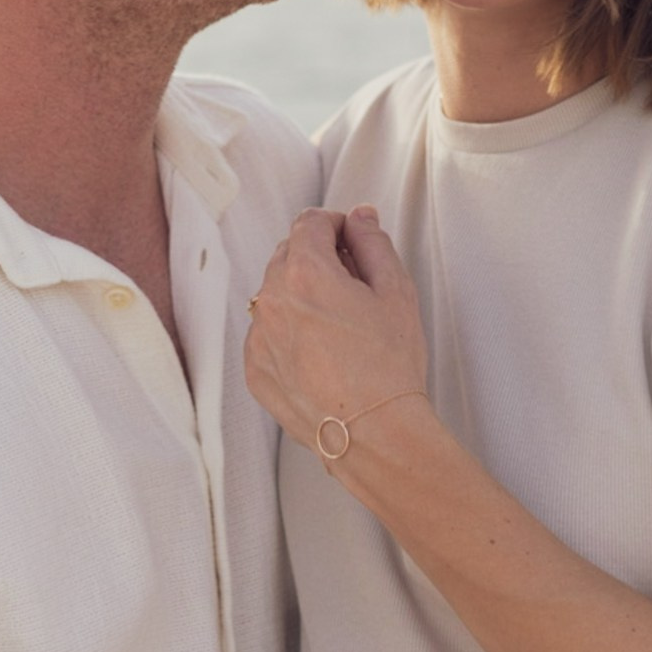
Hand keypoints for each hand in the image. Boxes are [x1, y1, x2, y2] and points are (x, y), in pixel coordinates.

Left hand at [245, 207, 428, 454]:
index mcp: (305, 272)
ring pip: (275, 296)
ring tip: (340, 324)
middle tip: (353, 282)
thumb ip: (373, 243)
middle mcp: (271, 301)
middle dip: (318, 258)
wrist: (374, 433)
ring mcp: (259, 338)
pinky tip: (322, 352)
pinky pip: (267, 334)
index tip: (352, 239)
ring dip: (301, 295)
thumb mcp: (396, 291)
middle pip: (287, 255)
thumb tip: (359, 218)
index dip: (336, 225)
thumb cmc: (389, 366)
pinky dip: (288, 333)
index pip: (309, 223)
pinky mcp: (256, 370)